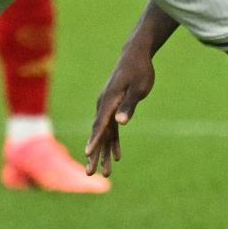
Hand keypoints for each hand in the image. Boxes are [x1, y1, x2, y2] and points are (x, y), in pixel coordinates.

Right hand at [84, 45, 155, 177]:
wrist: (135, 55)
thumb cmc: (139, 71)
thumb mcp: (139, 88)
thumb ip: (129, 105)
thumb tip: (121, 122)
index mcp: (109, 101)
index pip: (100, 125)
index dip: (94, 140)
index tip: (88, 154)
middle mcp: (104, 106)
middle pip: (98, 133)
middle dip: (94, 154)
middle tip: (90, 173)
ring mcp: (107, 107)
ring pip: (104, 134)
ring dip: (103, 153)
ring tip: (105, 173)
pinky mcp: (113, 108)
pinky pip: (111, 130)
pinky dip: (113, 143)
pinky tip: (117, 157)